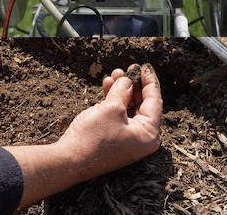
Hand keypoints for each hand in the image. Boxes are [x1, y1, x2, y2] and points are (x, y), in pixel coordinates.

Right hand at [56, 63, 162, 177]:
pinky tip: (106, 88)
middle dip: (132, 85)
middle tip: (127, 69)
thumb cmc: (94, 137)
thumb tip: (127, 81)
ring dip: (120, 91)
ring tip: (113, 75)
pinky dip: (113, 101)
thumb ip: (122, 92)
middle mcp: (142, 138)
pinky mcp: (113, 138)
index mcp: (149, 134)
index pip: (154, 102)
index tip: (144, 67)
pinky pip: (118, 115)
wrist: (71, 158)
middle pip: (141, 104)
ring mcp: (127, 138)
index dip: (149, 82)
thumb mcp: (111, 109)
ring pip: (128, 108)